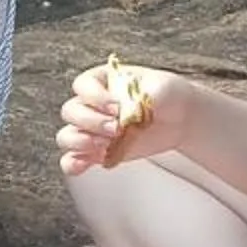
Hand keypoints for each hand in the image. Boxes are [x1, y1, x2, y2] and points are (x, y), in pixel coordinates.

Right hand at [54, 57, 184, 175]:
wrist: (179, 118)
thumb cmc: (167, 95)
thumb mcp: (163, 88)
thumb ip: (147, 96)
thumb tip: (131, 110)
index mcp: (101, 81)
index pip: (82, 86)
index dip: (95, 97)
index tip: (117, 107)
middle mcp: (91, 104)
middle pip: (71, 112)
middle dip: (92, 122)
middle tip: (117, 129)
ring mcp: (92, 129)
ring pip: (67, 136)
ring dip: (81, 142)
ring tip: (107, 145)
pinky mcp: (96, 152)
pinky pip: (73, 160)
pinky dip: (74, 164)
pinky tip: (84, 165)